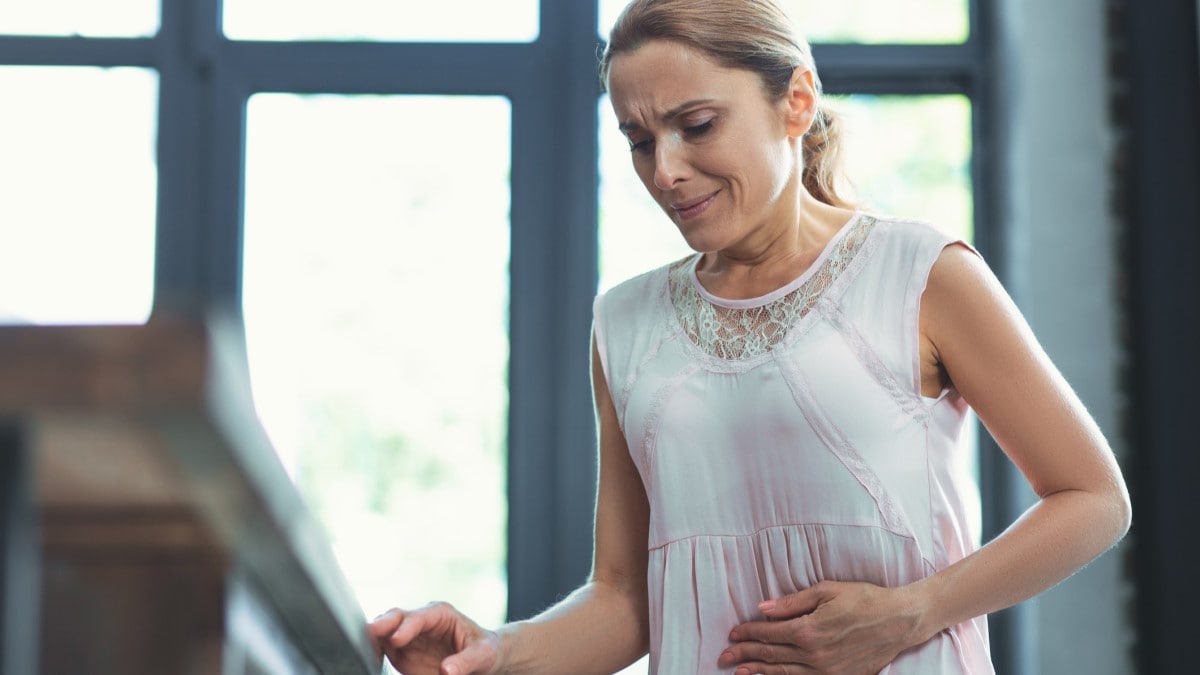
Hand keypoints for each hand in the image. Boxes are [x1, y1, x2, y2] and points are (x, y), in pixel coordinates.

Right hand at [368, 602, 501, 674]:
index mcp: (441, 614)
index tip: (397, 639)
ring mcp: (409, 635)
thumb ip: (466, 661)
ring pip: (385, 630)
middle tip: (371, 632)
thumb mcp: (483, 655)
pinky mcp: (401, 650)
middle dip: (383, 623)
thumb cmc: (485, 651)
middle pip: (396, 617)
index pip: (420, 617)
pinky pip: (382, 647)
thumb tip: (447, 670)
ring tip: (363, 646)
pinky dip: (373, 650)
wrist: (481, 660)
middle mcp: (421, 621)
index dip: (407, 626)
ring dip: (373, 636)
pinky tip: (367, 656)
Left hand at [718, 581, 926, 674]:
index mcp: (809, 630)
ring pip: (784, 673)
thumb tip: (763, 608)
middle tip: (723, 657)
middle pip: (771, 655)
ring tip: (738, 672)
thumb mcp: (826, 591)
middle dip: (744, 655)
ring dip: (758, 672)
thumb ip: (792, 602)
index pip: (769, 633)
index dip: (748, 633)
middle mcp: (815, 654)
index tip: (732, 634)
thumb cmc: (865, 600)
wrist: (900, 621)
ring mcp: (827, 670)